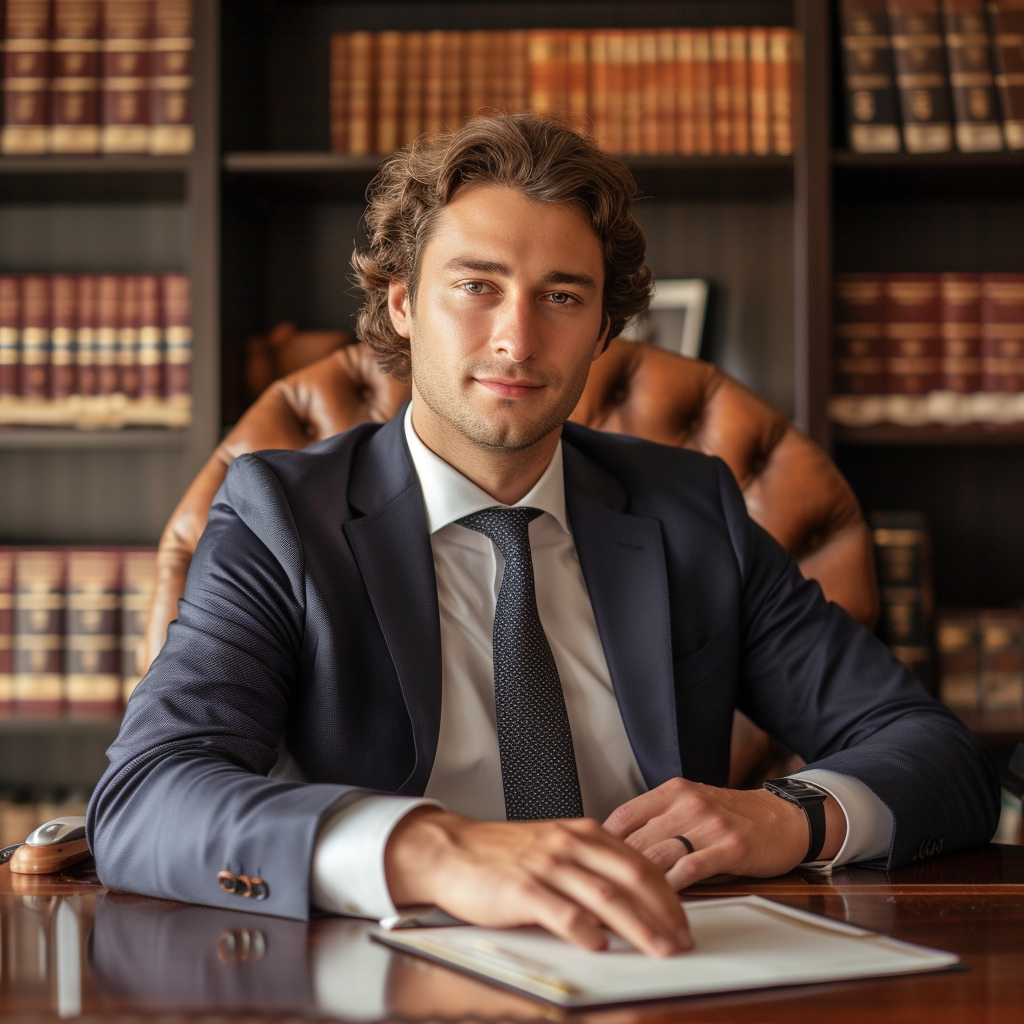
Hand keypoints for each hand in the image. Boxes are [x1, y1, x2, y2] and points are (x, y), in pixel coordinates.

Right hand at [384, 808, 691, 956]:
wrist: (451, 849)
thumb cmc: (502, 854)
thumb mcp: (554, 847)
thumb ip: (589, 864)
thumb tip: (631, 897)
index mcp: (581, 833)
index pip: (638, 863)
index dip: (668, 894)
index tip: (683, 920)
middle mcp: (568, 844)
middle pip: (631, 879)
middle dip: (664, 912)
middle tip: (682, 940)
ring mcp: (546, 865)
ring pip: (604, 897)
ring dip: (638, 927)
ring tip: (659, 948)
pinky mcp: (521, 888)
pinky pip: (560, 910)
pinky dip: (584, 930)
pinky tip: (599, 946)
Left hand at [603, 778, 846, 890]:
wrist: (783, 818)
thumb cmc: (731, 817)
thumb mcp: (689, 806)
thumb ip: (658, 821)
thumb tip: (613, 849)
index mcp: (672, 791)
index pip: (623, 816)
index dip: (602, 845)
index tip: (590, 868)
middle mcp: (688, 803)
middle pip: (637, 840)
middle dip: (616, 872)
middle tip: (599, 896)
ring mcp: (709, 824)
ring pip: (660, 855)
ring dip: (639, 885)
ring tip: (623, 906)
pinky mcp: (731, 846)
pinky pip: (692, 868)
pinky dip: (673, 886)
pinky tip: (662, 901)